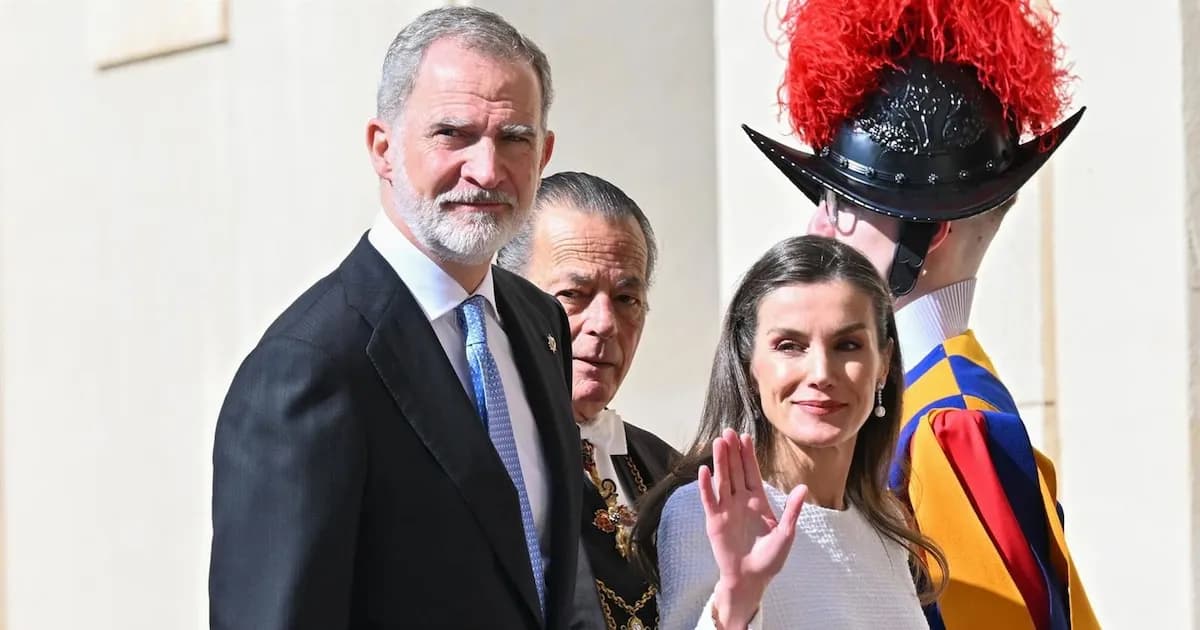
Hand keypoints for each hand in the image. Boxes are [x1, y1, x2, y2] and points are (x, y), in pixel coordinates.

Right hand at [699, 429, 806, 627]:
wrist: (751, 578)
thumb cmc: (770, 559)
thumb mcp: (786, 534)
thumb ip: (792, 510)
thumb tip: (803, 487)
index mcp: (758, 501)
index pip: (752, 472)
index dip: (748, 455)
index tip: (745, 437)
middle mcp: (740, 500)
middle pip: (735, 471)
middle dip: (732, 451)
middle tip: (728, 431)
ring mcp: (726, 509)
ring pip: (722, 480)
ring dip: (720, 462)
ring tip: (718, 443)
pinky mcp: (714, 520)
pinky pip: (709, 499)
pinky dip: (706, 486)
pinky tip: (704, 471)